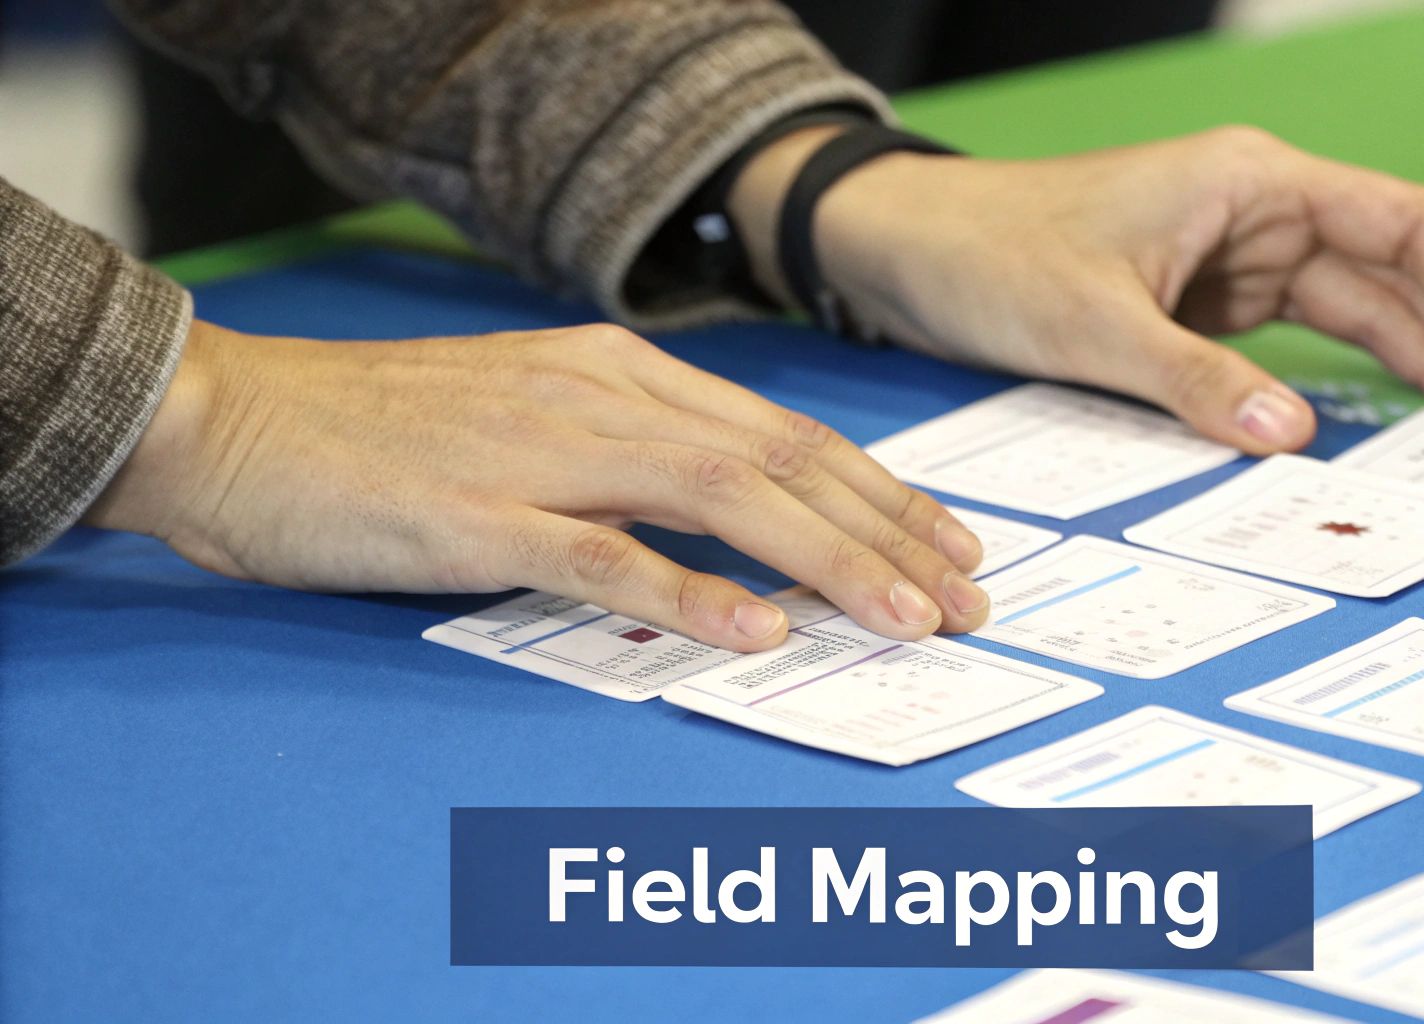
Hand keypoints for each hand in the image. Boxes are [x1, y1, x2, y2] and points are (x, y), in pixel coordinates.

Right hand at [84, 321, 990, 649]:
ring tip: (906, 614)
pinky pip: (600, 556)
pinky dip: (687, 593)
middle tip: (969, 595)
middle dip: (890, 532)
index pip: (783, 434)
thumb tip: (730, 528)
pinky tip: (756, 629)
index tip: (952, 543)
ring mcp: (540, 452)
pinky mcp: (474, 513)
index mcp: (619, 374)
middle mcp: (600, 398)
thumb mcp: (530, 419)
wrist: (234, 419)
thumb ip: (629, 458)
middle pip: (780, 463)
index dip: (880, 492)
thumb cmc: (384, 433)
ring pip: (721, 499)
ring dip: (828, 560)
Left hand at [745, 125, 1423, 452]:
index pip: (1406, 224)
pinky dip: (1322, 389)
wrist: (912, 253)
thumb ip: (1195, 381)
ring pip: (1346, 314)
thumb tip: (1290, 435)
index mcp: (1253, 182)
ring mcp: (1230, 262)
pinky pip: (1284, 348)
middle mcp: (1256, 213)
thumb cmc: (994, 254)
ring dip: (1399, 372)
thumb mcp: (1095, 325)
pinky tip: (1356, 436)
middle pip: (1391, 274)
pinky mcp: (1199, 308)